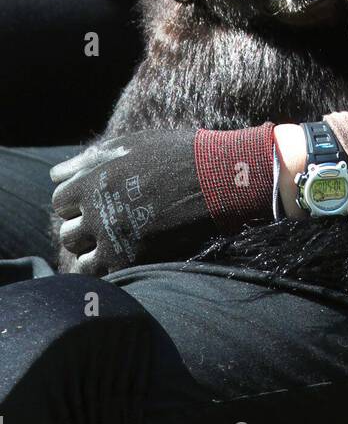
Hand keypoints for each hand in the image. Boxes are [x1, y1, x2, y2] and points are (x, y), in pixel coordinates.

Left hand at [51, 129, 209, 274]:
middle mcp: (97, 214)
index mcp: (92, 183)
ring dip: (94, 253)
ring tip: (117, 243)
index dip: (77, 201)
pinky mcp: (134, 262)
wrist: (218, 179)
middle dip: (84, 228)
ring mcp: (115, 241)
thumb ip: (88, 161)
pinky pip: (105, 277)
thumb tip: (53, 175)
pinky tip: (127, 258)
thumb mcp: (129, 146)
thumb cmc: (174, 154)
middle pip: (68, 233)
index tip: (97, 199)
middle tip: (109, 222)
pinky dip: (111, 271)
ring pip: (81, 260)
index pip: (60, 201)